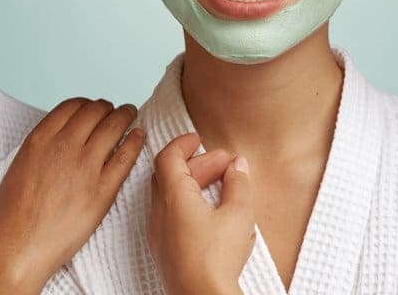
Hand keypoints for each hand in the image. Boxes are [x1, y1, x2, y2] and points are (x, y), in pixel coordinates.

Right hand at [0, 97, 145, 292]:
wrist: (21, 246)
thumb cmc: (14, 214)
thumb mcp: (20, 166)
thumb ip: (41, 147)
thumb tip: (56, 139)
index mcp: (41, 139)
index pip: (72, 106)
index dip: (87, 103)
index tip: (94, 108)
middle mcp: (64, 146)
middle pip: (95, 111)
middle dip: (108, 107)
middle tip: (116, 110)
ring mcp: (85, 166)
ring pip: (113, 127)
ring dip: (125, 115)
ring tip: (131, 114)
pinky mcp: (103, 189)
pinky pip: (126, 156)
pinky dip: (135, 140)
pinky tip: (139, 135)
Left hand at [147, 132, 252, 294]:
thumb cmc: (217, 259)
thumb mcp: (239, 214)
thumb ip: (238, 184)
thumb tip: (238, 166)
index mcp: (174, 197)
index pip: (167, 157)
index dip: (182, 143)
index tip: (198, 139)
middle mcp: (159, 212)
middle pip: (168, 175)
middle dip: (196, 164)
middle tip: (223, 164)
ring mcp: (158, 233)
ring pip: (168, 196)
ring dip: (192, 185)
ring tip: (222, 188)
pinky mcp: (164, 250)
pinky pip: (169, 216)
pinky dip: (186, 204)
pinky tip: (211, 214)